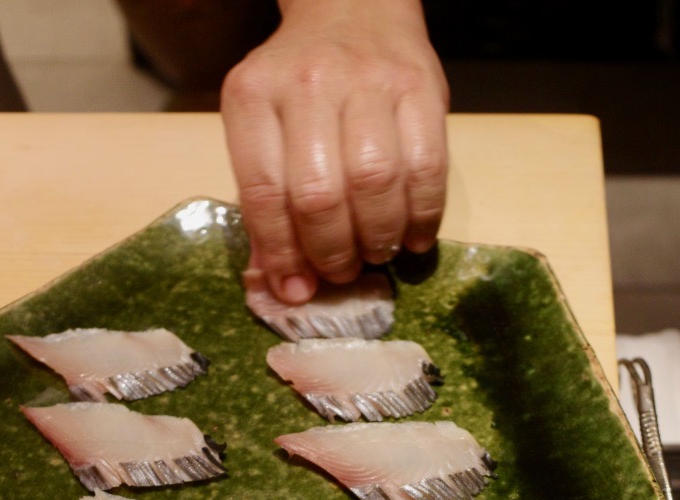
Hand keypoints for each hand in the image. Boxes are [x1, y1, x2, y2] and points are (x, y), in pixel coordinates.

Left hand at [221, 0, 448, 303]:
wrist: (353, 8)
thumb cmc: (301, 90)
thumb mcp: (264, 131)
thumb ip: (266, 205)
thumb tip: (283, 286)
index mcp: (253, 97)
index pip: (263, 193)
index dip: (282, 255)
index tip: (297, 290)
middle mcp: (307, 84)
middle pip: (319, 195)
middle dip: (331, 251)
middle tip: (342, 272)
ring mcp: (368, 81)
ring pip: (374, 183)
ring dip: (377, 238)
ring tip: (376, 254)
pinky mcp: (421, 85)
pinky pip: (427, 166)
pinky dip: (422, 215)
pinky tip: (414, 238)